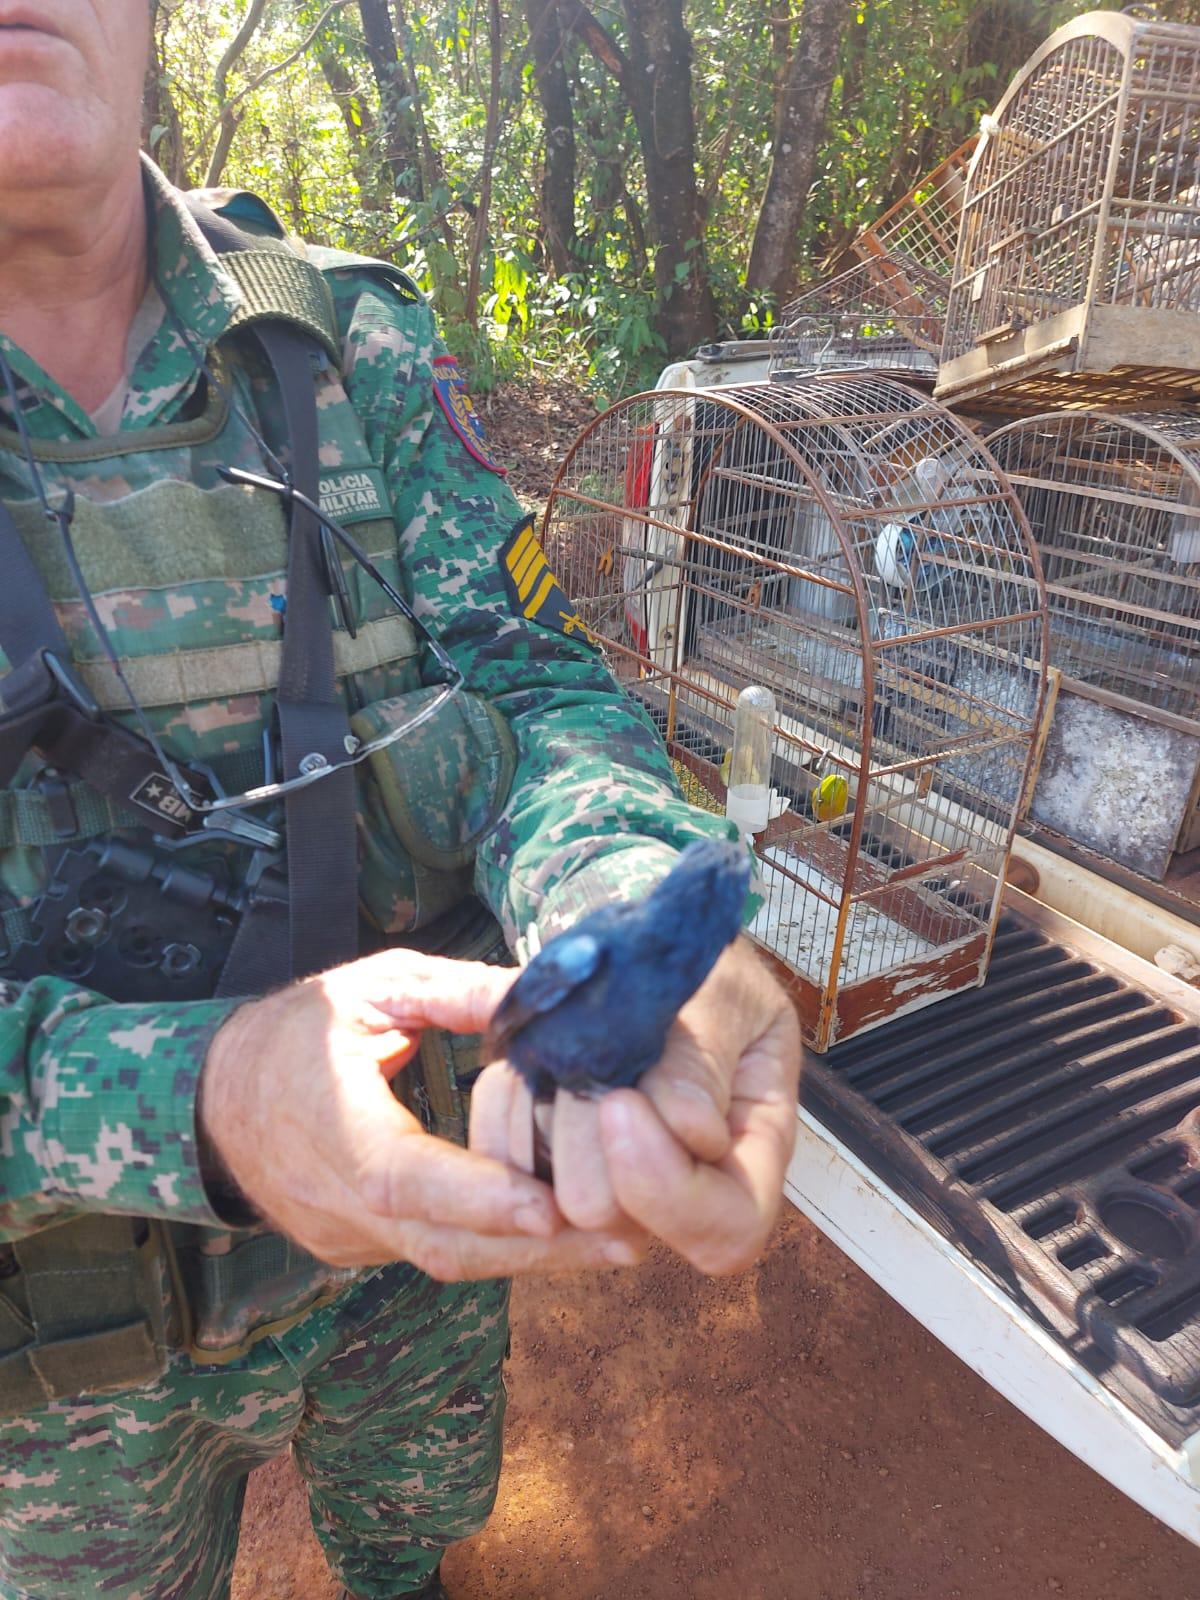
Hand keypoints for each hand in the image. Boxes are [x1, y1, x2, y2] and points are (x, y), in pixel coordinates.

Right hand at [199, 949, 646, 1280]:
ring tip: (618, 1242)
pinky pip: (434, 1255)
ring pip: (447, 1262)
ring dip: (531, 1258)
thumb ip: (457, 992)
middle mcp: (338, 1203)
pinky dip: (496, 1247)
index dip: (478, 1197)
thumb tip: (552, 988)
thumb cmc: (297, 1030)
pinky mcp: (357, 1252)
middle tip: (630, 1238)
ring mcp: (346, 1239)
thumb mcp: (373, 987)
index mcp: (333, 1128)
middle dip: (540, 1250)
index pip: (405, 1180)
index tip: (552, 1206)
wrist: (212, 1098)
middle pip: (444, 1245)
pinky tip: (557, 1232)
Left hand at [469, 938, 799, 1275]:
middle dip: (588, 1132)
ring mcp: (609, 1183)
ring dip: (544, 1110)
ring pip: (546, 1194)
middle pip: (611, 1217)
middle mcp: (677, 1190)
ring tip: (570, 1044)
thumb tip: (686, 1125)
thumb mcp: (726, 996)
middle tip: (598, 1050)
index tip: (623, 1103)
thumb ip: (704, 1058)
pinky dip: (503, 1103)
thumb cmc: (706, 974)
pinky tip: (529, 1053)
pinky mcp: (548, 1163)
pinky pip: (501, 1162)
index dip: (669, 1189)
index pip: (726, 1232)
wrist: (652, 951)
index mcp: (748, 1159)